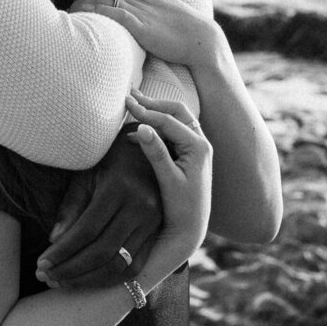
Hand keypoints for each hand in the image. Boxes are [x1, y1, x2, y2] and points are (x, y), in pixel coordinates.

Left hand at [35, 130, 163, 289]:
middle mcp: (141, 207)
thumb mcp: (86, 175)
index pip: (86, 230)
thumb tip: (53, 240)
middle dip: (71, 269)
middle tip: (45, 277)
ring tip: (62, 282)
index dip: (62, 251)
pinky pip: (136, 266)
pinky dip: (111, 279)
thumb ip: (70, 207)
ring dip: (88, 280)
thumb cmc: (108, 160)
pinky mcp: (158, 233)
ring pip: (120, 264)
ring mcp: (153, 222)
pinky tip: (88, 281)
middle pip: (102, 251)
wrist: (145, 152)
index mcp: (119, 188)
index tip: (41, 264)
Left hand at [72, 0, 224, 70]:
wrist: (199, 38)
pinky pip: (111, 15)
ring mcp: (136, 8)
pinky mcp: (139, 24)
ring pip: (99, 0)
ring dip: (80, 7)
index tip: (73, 0)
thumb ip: (142, 3)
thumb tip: (127, 5)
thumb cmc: (180, 26)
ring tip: (66, 16)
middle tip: (64, 10)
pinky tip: (83, 22)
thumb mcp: (159, 6)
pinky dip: (94, 16)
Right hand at [124, 91, 211, 258]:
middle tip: (130, 95)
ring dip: (155, 112)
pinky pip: (172, 131)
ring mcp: (195, 148)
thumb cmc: (181, 209)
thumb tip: (141, 127)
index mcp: (198, 146)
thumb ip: (156, 153)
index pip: (169, 121)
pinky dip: (156, 125)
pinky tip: (138, 128)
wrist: (190, 229)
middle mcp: (200, 143)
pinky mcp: (188, 154)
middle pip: (176, 112)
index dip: (147, 112)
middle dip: (153, 104)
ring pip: (175, 119)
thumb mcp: (168, 180)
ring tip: (133, 104)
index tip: (126, 104)